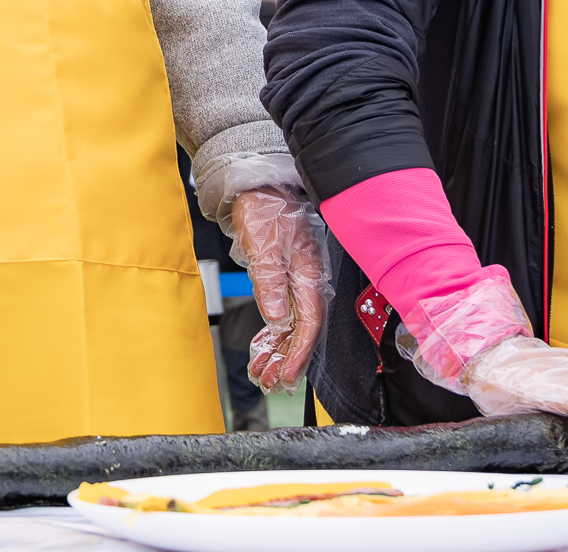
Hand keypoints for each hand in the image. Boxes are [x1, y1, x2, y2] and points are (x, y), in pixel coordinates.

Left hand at [228, 187, 329, 391]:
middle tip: (269, 381)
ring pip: (292, 325)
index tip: (286, 374)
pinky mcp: (285, 277)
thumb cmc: (263, 208)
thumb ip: (271, 282)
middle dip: (287, 359)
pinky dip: (273, 334)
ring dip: (278, 351)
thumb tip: (277, 318)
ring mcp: (297, 280)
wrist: (257, 185)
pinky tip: (264, 349)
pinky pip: (283, 313)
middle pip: (302, 329)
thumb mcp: (263, 245)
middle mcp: (307, 280)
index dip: (298, 352)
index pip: (309, 323)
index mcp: (310, 274)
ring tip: (262, 373)